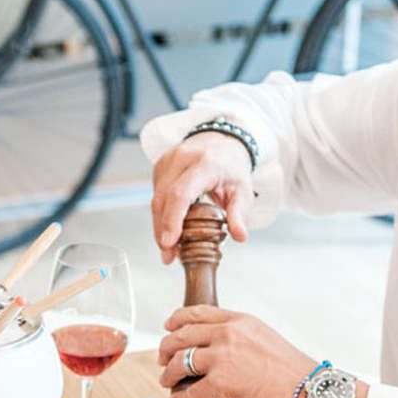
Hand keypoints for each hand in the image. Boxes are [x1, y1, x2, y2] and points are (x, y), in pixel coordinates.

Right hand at [150, 133, 252, 264]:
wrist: (221, 141)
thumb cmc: (231, 167)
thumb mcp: (243, 190)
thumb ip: (239, 214)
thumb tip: (240, 237)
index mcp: (206, 164)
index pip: (181, 193)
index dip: (172, 219)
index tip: (169, 242)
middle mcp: (182, 159)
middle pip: (163, 199)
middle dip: (163, 231)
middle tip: (168, 256)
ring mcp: (167, 161)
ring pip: (156, 200)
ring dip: (159, 226)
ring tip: (169, 249)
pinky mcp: (159, 167)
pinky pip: (155, 195)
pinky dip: (160, 215)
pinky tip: (169, 229)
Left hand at [158, 307, 315, 397]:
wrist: (306, 391)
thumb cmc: (290, 370)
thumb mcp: (264, 337)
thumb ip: (240, 336)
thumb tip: (221, 345)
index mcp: (239, 321)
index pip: (198, 313)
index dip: (177, 319)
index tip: (169, 326)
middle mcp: (228, 334)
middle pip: (181, 336)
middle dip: (166, 348)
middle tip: (163, 358)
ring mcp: (222, 358)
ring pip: (179, 362)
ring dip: (167, 374)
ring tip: (166, 381)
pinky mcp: (221, 383)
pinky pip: (189, 392)